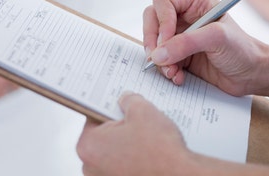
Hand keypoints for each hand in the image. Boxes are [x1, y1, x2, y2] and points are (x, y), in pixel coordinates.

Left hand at [76, 92, 191, 175]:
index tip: (119, 105)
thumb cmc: (159, 152)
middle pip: (104, 136)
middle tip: (138, 121)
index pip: (93, 116)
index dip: (110, 107)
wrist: (179, 175)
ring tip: (148, 138)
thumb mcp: (143, 111)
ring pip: (115, 152)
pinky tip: (151, 152)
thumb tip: (127, 100)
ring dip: (128, 144)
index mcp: (88, 145)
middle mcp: (91, 166)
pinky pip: (124, 165)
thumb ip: (129, 100)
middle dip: (120, 127)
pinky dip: (135, 158)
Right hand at [142, 0, 266, 95]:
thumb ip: (186, 43)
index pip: (164, 2)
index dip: (161, 21)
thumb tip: (157, 54)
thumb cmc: (242, 50)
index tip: (165, 41)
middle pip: (152, 19)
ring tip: (173, 72)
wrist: (252, 74)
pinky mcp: (180, 54)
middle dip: (153, 40)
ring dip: (160, 60)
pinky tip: (179, 77)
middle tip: (157, 59)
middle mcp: (185, 15)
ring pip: (154, 42)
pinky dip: (166, 69)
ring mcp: (181, 35)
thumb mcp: (217, 39)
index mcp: (196, 0)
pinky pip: (161, 59)